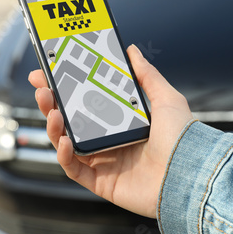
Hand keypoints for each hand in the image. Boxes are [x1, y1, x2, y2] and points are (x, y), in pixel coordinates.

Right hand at [29, 45, 192, 217]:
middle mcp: (110, 140)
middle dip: (52, 104)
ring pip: (67, 143)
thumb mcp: (166, 98)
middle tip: (42, 88)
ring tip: (52, 112)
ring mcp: (104, 162)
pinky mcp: (101, 182)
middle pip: (71, 121)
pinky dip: (63, 156)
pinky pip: (73, 170)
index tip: (51, 73)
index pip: (87, 102)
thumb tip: (132, 51)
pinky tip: (65, 140)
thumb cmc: (183, 138)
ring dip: (53, 127)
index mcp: (122, 120)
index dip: (67, 89)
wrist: (190, 174)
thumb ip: (147, 74)